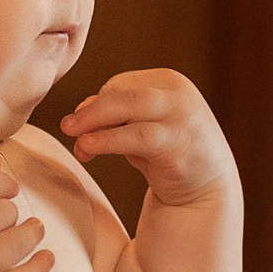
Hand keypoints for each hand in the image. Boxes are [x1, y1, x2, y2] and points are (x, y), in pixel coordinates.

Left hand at [59, 70, 236, 206]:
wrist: (205, 189)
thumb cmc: (166, 154)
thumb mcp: (138, 129)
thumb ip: (112, 116)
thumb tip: (79, 113)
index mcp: (167, 82)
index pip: (121, 85)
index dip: (97, 105)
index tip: (83, 128)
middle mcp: (177, 93)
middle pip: (123, 92)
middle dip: (91, 111)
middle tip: (68, 127)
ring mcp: (183, 116)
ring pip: (130, 108)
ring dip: (96, 122)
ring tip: (78, 141)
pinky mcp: (181, 142)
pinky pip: (138, 136)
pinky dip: (109, 140)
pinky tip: (90, 147)